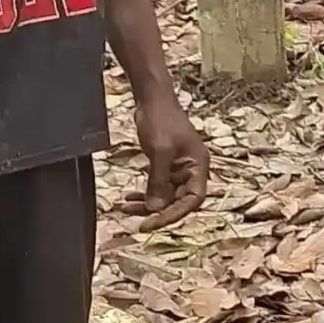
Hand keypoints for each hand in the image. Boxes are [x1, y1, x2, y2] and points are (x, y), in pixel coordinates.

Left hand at [134, 88, 210, 227]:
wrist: (152, 100)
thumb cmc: (161, 121)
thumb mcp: (160, 151)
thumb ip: (159, 181)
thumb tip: (155, 209)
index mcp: (199, 166)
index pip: (193, 199)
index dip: (175, 214)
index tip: (154, 223)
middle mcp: (191, 171)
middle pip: (179, 200)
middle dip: (158, 211)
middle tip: (137, 221)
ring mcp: (178, 169)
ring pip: (165, 195)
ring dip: (146, 204)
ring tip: (125, 208)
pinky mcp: (165, 165)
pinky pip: (157, 186)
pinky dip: (144, 193)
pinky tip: (128, 197)